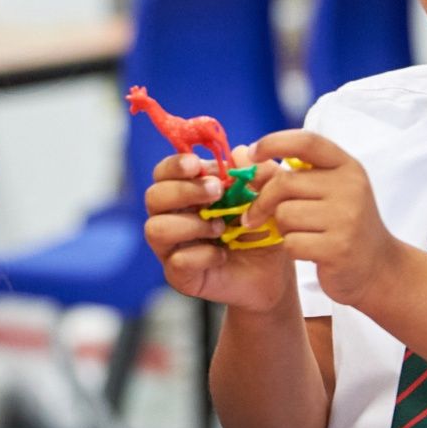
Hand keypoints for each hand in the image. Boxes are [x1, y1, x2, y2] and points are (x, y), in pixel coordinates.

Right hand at [143, 143, 296, 313]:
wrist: (273, 271)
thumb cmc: (262, 227)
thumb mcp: (268, 194)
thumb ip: (257, 170)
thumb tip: (240, 153)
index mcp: (186, 191)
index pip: (163, 172)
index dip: (174, 165)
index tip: (196, 165)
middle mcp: (171, 216)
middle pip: (153, 196)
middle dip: (184, 191)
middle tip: (216, 192)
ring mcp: (171, 247)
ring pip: (156, 229)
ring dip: (191, 224)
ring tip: (220, 228)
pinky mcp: (178, 275)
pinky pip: (177, 261)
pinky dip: (203, 255)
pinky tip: (222, 255)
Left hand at [247, 130, 403, 308]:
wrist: (378, 267)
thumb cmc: (342, 224)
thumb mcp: (325, 191)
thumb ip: (291, 175)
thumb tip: (241, 157)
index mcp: (346, 166)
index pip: (307, 142)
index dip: (273, 143)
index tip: (252, 154)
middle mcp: (350, 187)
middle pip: (284, 183)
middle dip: (262, 201)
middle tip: (253, 216)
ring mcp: (347, 218)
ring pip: (284, 215)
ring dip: (282, 228)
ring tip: (301, 233)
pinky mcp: (339, 248)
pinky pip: (291, 242)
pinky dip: (292, 248)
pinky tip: (310, 251)